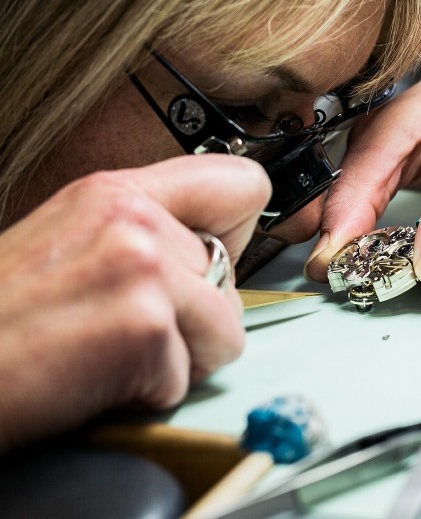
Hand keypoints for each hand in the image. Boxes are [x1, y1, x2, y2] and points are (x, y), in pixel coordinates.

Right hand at [0, 155, 269, 450]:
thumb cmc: (1, 322)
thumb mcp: (68, 243)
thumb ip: (142, 231)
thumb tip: (212, 247)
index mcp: (113, 191)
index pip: (240, 183)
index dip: (236, 231)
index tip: (212, 259)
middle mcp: (131, 218)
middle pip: (233, 274)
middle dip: (192, 316)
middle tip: (120, 329)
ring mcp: (140, 268)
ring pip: (226, 328)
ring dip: (177, 358)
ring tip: (107, 354)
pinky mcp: (144, 325)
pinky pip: (191, 374)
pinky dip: (149, 393)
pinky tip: (93, 379)